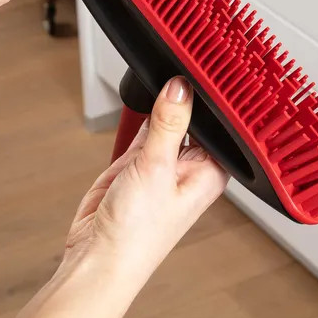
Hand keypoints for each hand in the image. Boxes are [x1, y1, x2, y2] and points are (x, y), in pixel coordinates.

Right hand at [1, 77, 228, 317]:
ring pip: (169, 117)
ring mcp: (163, 160)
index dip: (216, 98)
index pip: (220, 124)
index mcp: (209, 171)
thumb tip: (181, 87)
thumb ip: (169, 124)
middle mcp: (190, 165)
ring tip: (167, 70)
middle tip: (186, 60)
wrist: (96, 256)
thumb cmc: (137, 236)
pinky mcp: (139, 159)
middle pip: (195, 116)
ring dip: (166, 100)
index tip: (210, 67)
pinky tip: (148, 94)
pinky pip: (147, 125)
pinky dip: (146, 112)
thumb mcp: (156, 168)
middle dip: (188, 94)